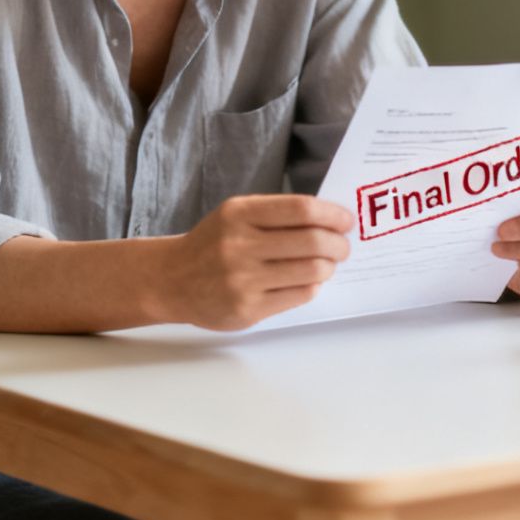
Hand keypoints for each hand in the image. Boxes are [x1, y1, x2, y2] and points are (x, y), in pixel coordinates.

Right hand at [172, 195, 353, 330]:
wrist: (172, 280)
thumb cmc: (212, 244)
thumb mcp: (234, 215)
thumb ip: (276, 214)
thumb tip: (331, 221)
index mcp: (239, 214)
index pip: (301, 210)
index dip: (332, 215)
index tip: (347, 221)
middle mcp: (239, 245)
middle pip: (313, 242)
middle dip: (339, 244)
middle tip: (343, 246)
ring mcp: (243, 279)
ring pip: (312, 271)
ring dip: (328, 267)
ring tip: (326, 264)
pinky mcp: (248, 308)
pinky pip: (299, 295)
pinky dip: (312, 286)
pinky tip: (307, 281)